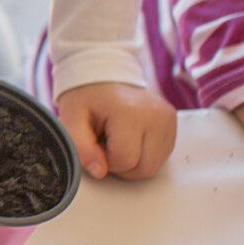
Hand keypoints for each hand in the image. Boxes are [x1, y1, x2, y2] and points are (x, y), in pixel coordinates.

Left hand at [56, 80, 176, 180]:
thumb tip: (100, 172)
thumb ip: (80, 147)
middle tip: (105, 142)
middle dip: (120, 164)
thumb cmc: (86, 96)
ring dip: (132, 161)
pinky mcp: (172, 123)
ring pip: (154, 166)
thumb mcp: (71, 119)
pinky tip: (130, 138)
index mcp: (131, 113)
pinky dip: (143, 155)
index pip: (124, 161)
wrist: (104, 72)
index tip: (95, 141)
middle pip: (144, 169)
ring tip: (117, 139)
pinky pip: (160, 156)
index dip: (104, 160)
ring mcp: (168, 120)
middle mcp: (157, 116)